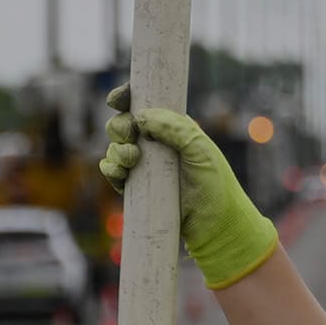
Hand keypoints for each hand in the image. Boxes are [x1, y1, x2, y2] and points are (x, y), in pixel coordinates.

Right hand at [99, 85, 280, 289]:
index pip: (145, 105)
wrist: (214, 226)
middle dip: (120, 127)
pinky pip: (113, 172)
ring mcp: (145, 166)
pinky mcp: (136, 188)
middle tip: (130, 136)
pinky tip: (120, 174)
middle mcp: (156, 145)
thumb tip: (142, 117)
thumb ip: (174, 128)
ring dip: (116, 151)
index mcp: (173, 128)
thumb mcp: (200, 149)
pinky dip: (110, 169)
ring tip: (132, 161)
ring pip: (115, 148)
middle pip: (123, 125)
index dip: (127, 98)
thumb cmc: (215, 186)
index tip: (117, 100)